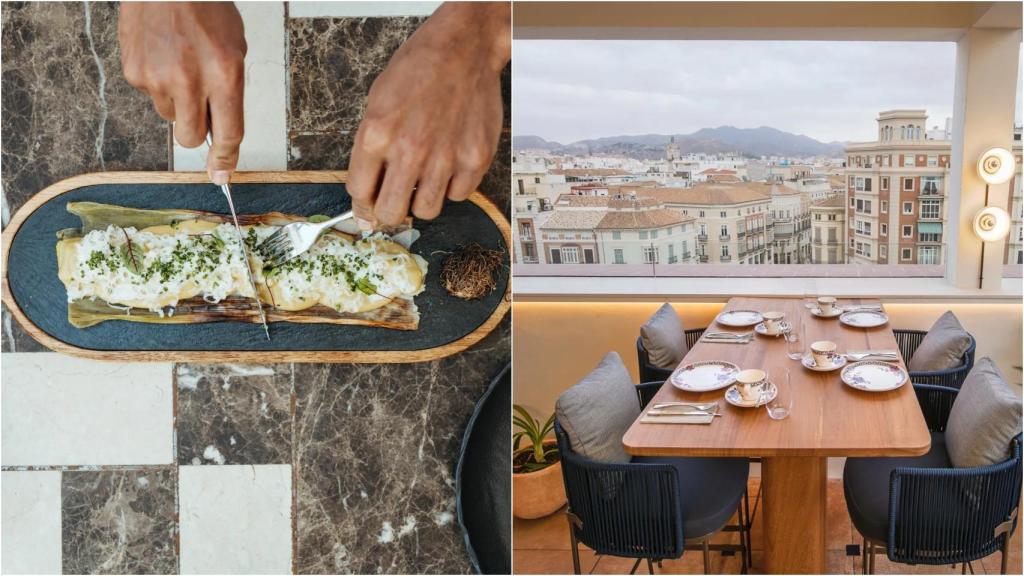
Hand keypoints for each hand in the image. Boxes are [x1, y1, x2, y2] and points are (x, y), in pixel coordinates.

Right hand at [118, 2, 246, 183]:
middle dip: (197, 132)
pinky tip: (162, 54)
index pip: (229, 133)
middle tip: (199, 108)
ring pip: (170, 116)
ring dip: (177, 101)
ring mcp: (158, 77)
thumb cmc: (206, 10)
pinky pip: (149, 94)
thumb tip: (221, 134)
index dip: (225, 159)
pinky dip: (157, 82)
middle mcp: (190, 80)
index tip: (222, 175)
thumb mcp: (234, 48)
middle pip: (191, 138)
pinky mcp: (134, 72)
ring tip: (180, 64)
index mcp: (225, 74)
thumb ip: (229, 92)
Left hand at [347, 2, 510, 227]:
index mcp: (377, 134)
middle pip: (390, 212)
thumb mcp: (378, 103)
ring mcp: (445, 157)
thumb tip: (366, 194)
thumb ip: (369, 150)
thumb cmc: (419, 70)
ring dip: (422, 200)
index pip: (359, 192)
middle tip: (394, 202)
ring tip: (425, 176)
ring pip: (426, 211)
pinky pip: (458, 195)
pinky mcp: (475, 160)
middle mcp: (409, 150)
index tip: (368, 207)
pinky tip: (450, 163)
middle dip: (388, 212)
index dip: (362, 204)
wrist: (463, 49)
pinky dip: (453, 186)